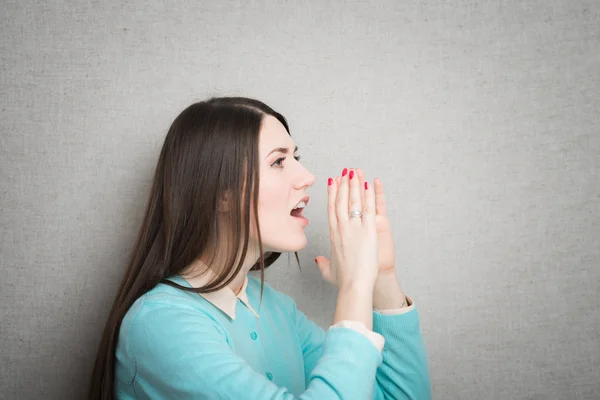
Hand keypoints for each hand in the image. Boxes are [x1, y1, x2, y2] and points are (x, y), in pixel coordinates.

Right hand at [315, 168, 378, 289]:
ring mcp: (355, 228)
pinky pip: (369, 208)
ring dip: (354, 184)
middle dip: (343, 184)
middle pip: (340, 201)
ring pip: (354, 201)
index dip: (332, 194)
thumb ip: (322, 264)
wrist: (354, 285)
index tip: (332, 182)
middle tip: (344, 171)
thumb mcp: (329, 271)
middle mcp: (342, 228)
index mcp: (333, 236)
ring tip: (355, 171)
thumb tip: (318, 260)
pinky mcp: (369, 230)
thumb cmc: (343, 281)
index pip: (331, 209)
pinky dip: (369, 195)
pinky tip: (368, 184)